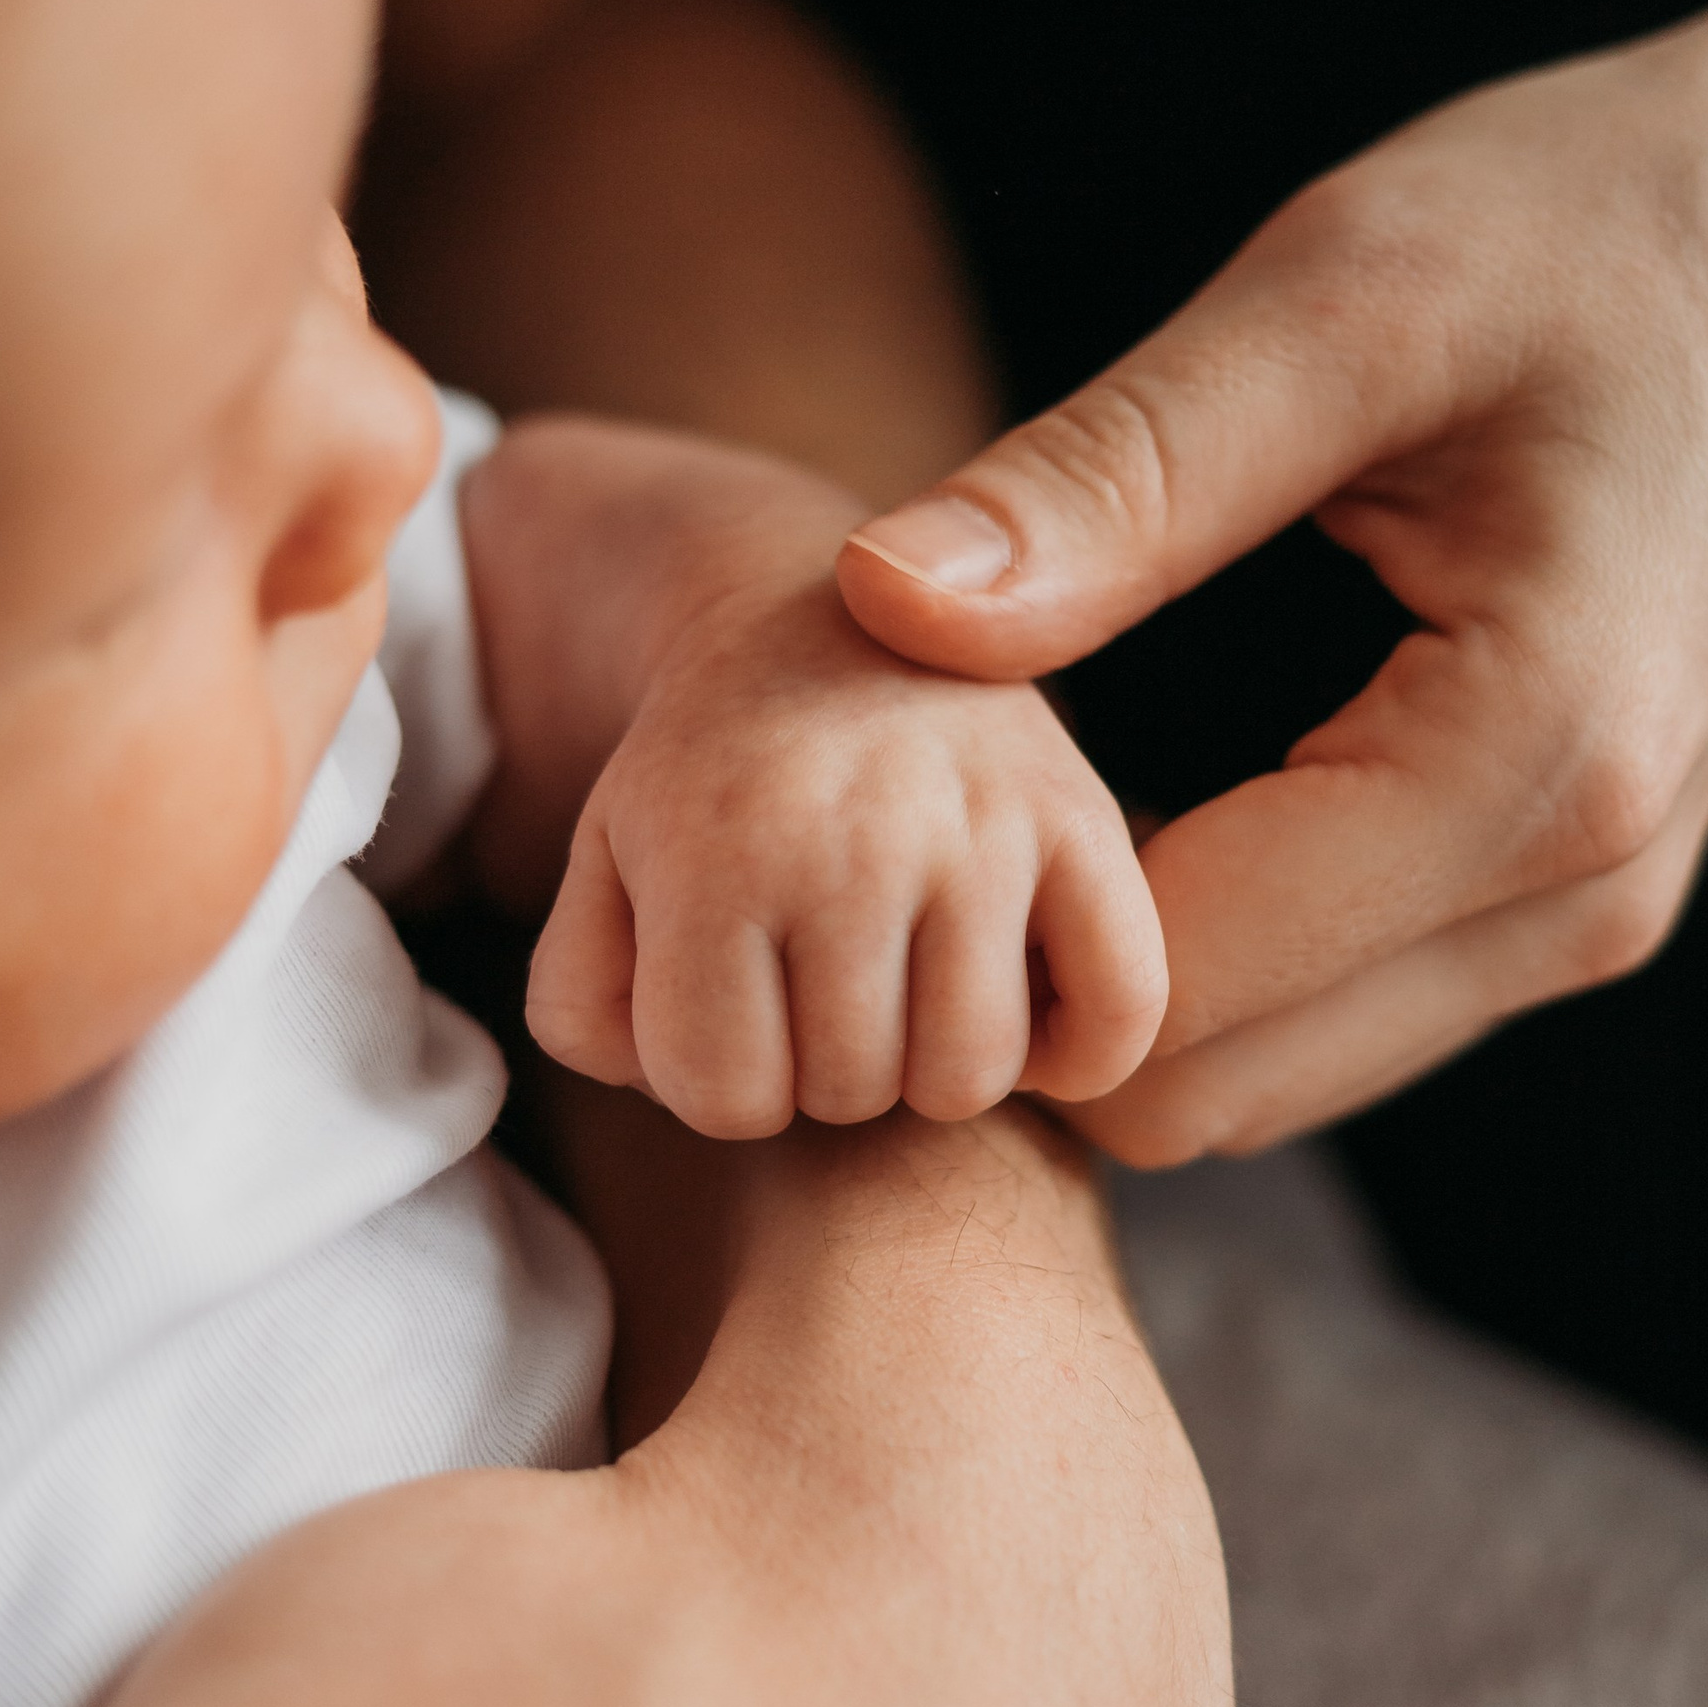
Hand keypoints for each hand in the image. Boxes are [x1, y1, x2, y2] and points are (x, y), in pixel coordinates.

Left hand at [463, 413, 1163, 1137]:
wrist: (818, 609)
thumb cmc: (705, 777)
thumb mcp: (597, 872)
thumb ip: (588, 1011)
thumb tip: (682, 1086)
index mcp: (716, 851)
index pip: (726, 1096)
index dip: (720, 1079)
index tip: (734, 1007)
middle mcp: (852, 837)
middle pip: (848, 1093)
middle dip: (818, 1067)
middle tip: (818, 985)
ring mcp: (980, 825)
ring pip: (968, 1078)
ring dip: (930, 1064)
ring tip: (904, 988)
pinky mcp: (1081, 814)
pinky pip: (1118, 1008)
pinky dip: (1076, 1048)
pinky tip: (1023, 1009)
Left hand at [837, 0, 1707, 1161]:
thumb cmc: (1592, 218)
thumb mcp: (1335, 304)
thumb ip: (1110, 481)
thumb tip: (874, 608)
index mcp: (1534, 769)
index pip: (1167, 1003)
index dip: (982, 923)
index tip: (871, 783)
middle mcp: (1586, 896)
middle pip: (1204, 1090)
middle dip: (1036, 972)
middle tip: (924, 784)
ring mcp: (1598, 915)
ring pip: (1267, 1074)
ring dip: (1121, 965)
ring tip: (1028, 769)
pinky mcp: (1581, 889)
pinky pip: (1340, 1002)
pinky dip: (1217, 937)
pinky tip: (1145, 778)